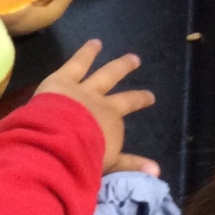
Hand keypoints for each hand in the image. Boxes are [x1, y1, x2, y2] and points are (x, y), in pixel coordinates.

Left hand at [36, 40, 158, 176]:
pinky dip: (87, 52)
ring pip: (106, 74)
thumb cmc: (80, 156)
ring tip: (132, 58)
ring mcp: (84, 90)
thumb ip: (130, 164)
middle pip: (124, 99)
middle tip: (148, 93)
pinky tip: (95, 43)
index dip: (137, 119)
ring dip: (120, 66)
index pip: (125, 124)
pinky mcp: (63, 80)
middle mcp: (102, 104)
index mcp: (111, 125)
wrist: (57, 139)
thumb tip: (157, 171)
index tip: (150, 108)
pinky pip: (79, 62)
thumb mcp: (107, 164)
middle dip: (137, 97)